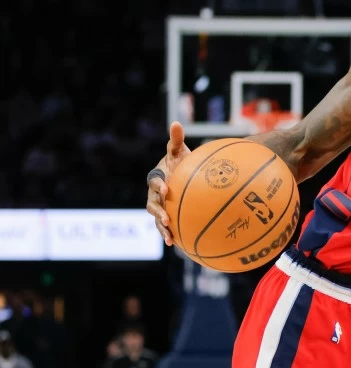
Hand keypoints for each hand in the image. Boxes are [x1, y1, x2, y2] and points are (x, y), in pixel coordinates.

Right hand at [146, 121, 191, 245]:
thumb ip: (176, 139)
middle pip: (152, 204)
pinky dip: (169, 234)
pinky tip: (177, 245)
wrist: (181, 174)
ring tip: (169, 238)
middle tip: (166, 218)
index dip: (159, 185)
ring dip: (162, 228)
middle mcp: (154, 194)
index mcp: (156, 178)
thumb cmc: (180, 162)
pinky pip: (166, 226)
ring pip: (157, 219)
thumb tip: (176, 122)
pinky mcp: (166, 215)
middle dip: (158, 212)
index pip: (155, 181)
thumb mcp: (178, 150)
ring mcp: (159, 206)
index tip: (166, 188)